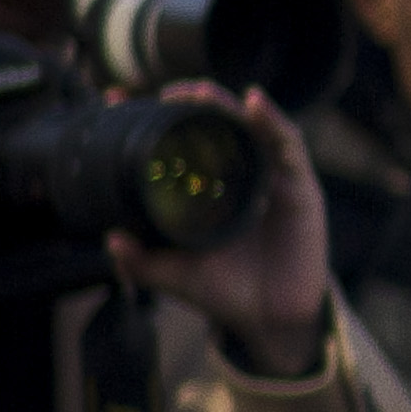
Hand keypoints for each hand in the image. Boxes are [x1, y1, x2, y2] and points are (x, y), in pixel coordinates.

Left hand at [113, 86, 325, 378]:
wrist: (270, 319)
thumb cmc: (225, 292)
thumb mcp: (171, 273)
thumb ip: (138, 261)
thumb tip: (110, 239)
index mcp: (206, 189)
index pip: (178, 141)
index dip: (153, 117)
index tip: (118, 98)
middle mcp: (238, 176)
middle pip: (216, 124)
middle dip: (193, 102)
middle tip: (167, 94)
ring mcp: (270, 178)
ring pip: (250, 126)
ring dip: (228, 104)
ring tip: (202, 92)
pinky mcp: (300, 187)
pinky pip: (288, 145)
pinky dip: (273, 120)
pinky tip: (255, 103)